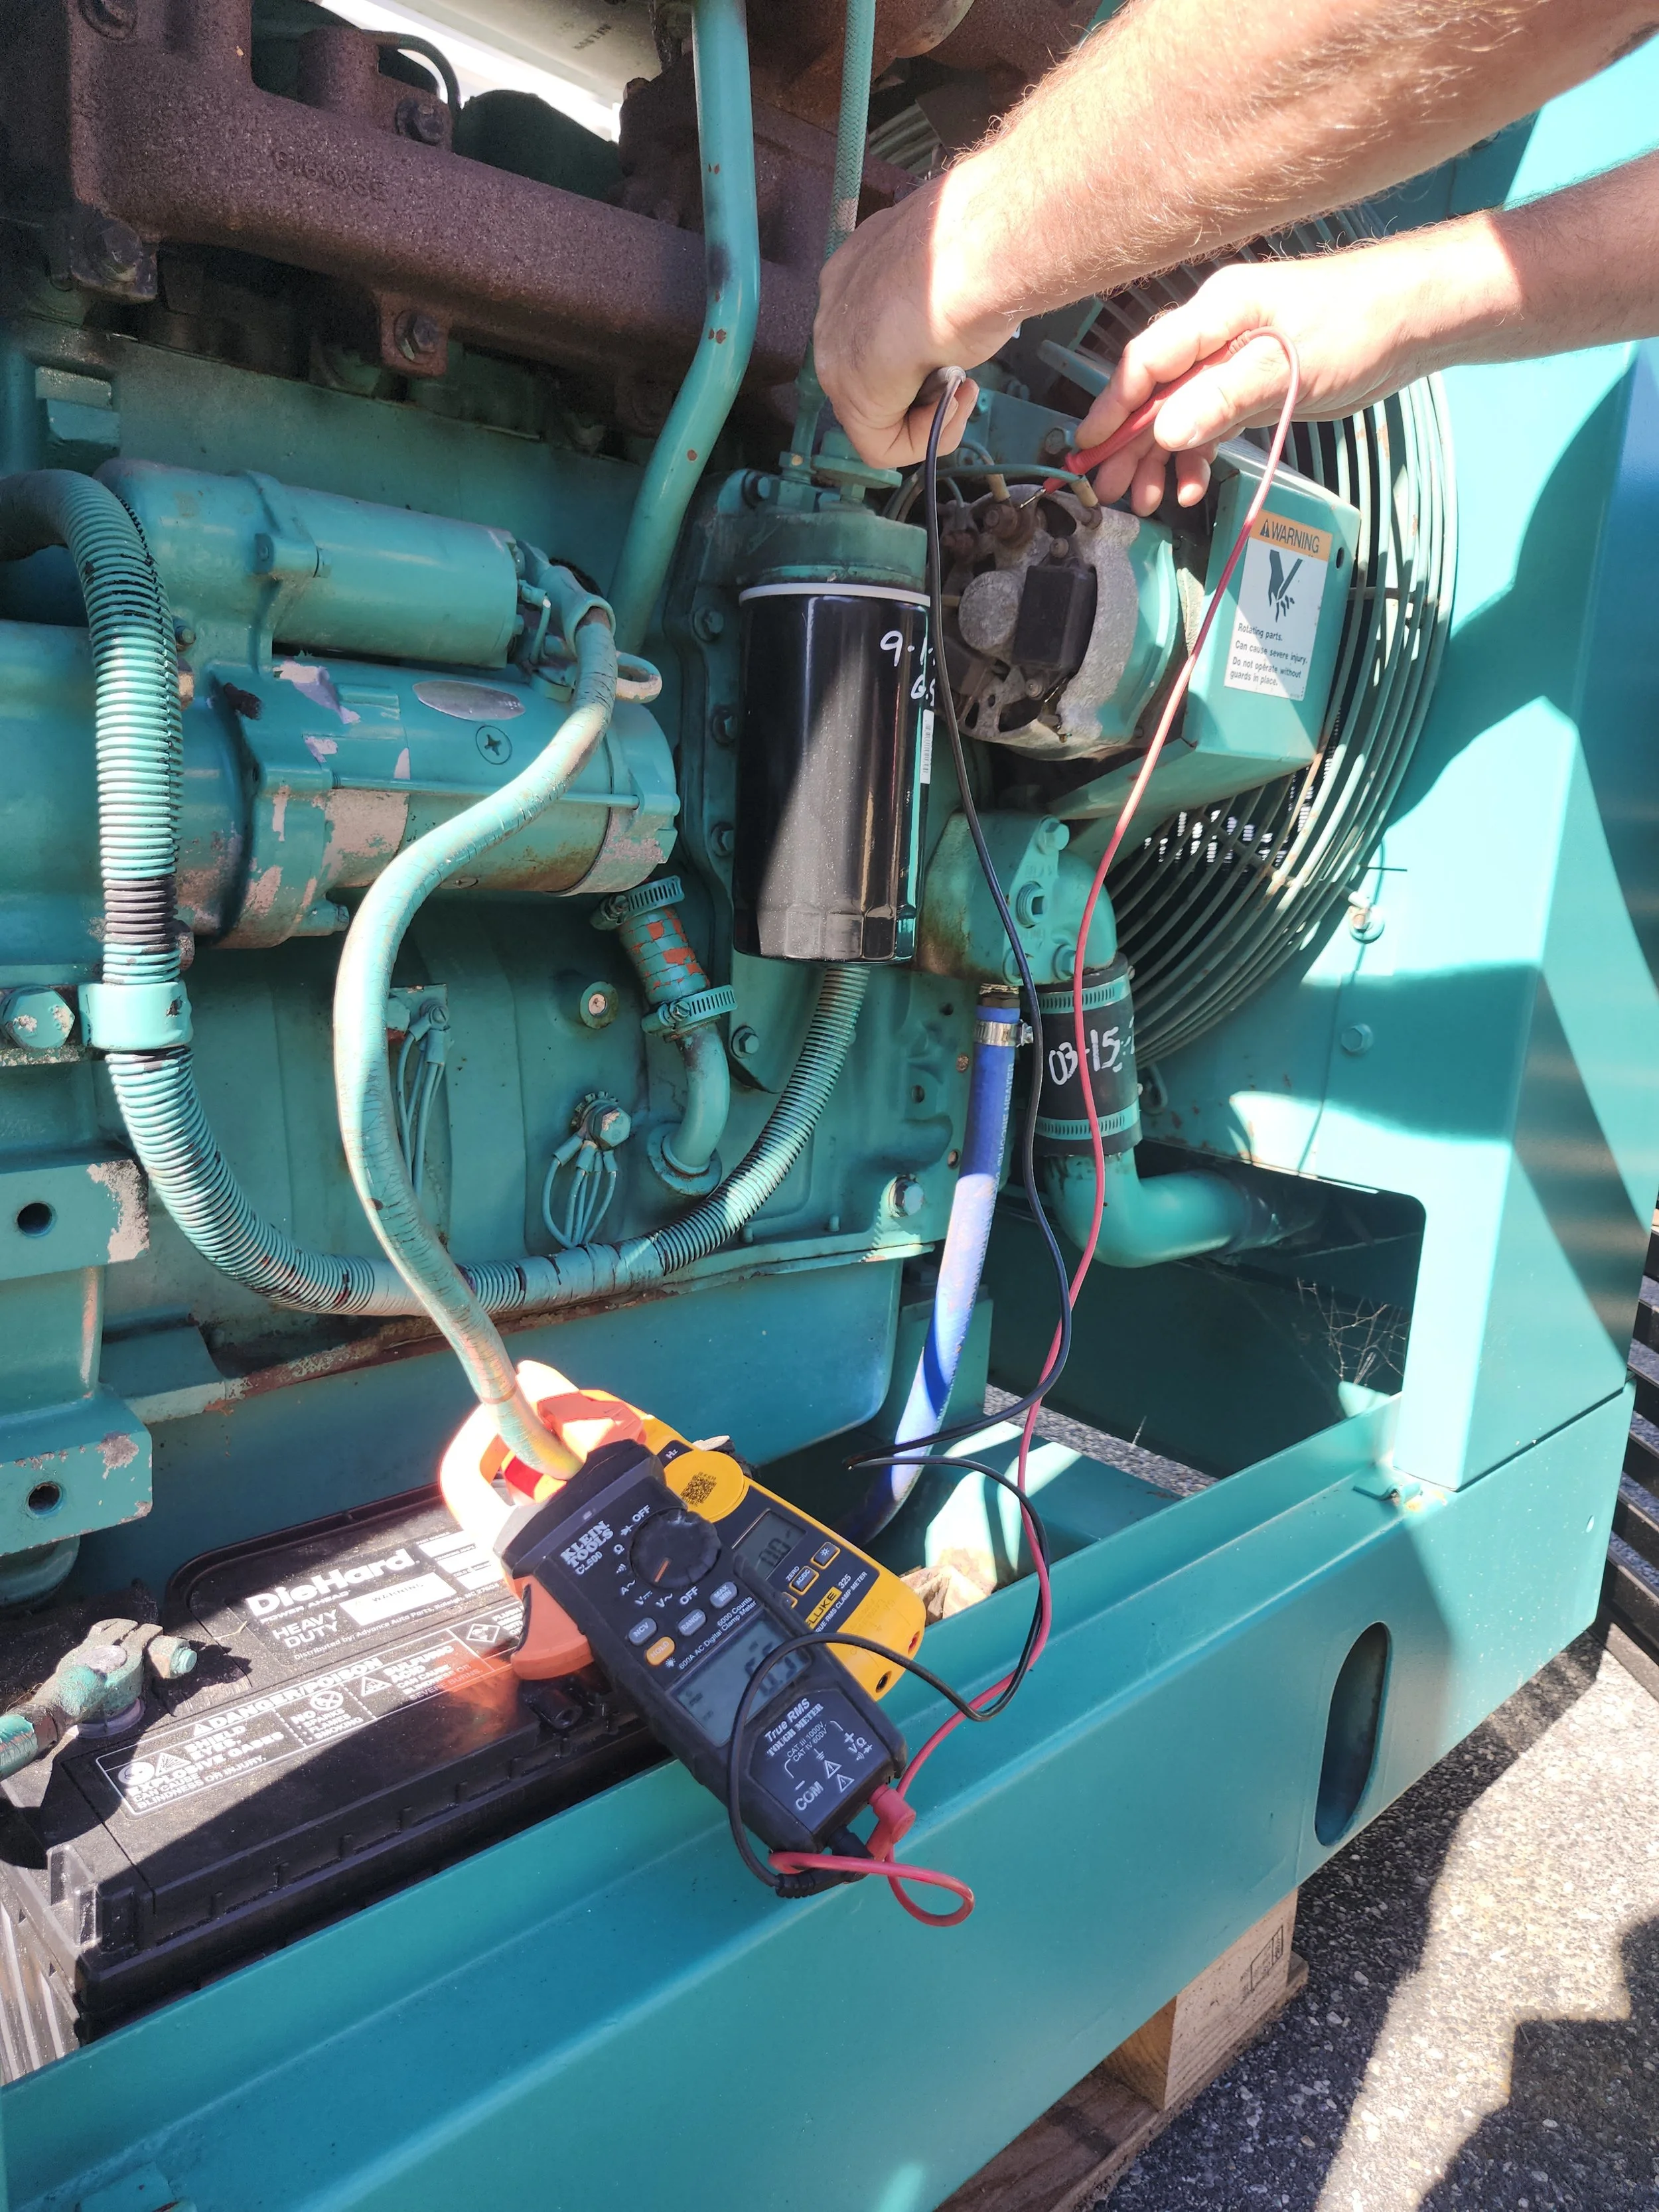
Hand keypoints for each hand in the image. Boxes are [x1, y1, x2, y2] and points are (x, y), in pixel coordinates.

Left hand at [813, 178, 1016, 468]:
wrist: (977, 249)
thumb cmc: (979, 249)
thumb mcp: (952, 275)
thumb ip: (935, 304)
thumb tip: (945, 329)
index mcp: (856, 270)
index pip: (876, 336)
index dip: (921, 357)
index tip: (957, 350)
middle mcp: (835, 308)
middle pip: (874, 378)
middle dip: (923, 391)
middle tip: (964, 379)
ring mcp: (836, 351)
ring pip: (876, 416)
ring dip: (930, 416)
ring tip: (963, 390)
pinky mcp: (851, 395)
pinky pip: (879, 445)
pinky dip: (924, 438)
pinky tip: (952, 406)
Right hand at [1076, 239, 1441, 513]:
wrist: (1410, 322)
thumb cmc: (1355, 325)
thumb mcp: (1286, 364)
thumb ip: (1223, 397)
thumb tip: (1166, 431)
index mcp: (1215, 313)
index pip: (1146, 362)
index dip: (1113, 406)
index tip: (1089, 446)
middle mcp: (1215, 336)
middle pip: (1154, 395)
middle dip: (1129, 445)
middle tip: (1106, 491)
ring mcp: (1230, 364)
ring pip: (1177, 416)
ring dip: (1159, 460)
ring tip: (1148, 502)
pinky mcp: (1249, 387)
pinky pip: (1207, 425)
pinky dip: (1195, 457)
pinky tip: (1192, 487)